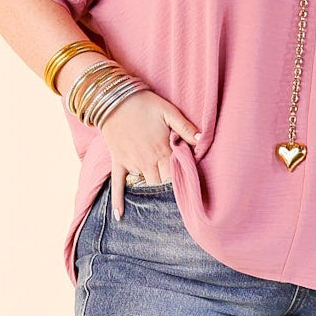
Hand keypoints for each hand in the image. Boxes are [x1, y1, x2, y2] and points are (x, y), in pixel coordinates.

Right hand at [100, 87, 201, 217]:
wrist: (114, 99)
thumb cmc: (144, 103)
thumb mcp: (168, 111)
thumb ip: (185, 127)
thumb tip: (202, 139)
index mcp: (163, 149)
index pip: (177, 173)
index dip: (185, 180)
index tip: (191, 186)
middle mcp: (148, 161)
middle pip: (163, 183)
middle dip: (170, 189)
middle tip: (178, 196)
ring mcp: (132, 163)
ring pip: (145, 185)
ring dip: (153, 193)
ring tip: (162, 204)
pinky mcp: (118, 162)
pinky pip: (117, 184)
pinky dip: (118, 201)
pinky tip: (119, 216)